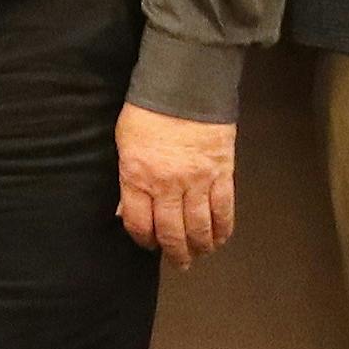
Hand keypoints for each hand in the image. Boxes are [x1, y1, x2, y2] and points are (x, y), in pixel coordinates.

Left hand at [115, 106, 237, 268]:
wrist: (186, 85)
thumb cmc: (148, 111)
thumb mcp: (124, 144)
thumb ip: (127, 180)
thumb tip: (125, 209)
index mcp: (137, 177)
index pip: (139, 224)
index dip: (144, 241)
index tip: (149, 245)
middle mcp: (166, 186)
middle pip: (171, 232)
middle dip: (175, 253)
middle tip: (179, 263)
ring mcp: (197, 182)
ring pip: (199, 227)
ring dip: (199, 247)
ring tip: (199, 254)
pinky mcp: (221, 174)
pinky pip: (224, 210)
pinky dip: (223, 229)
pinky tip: (220, 238)